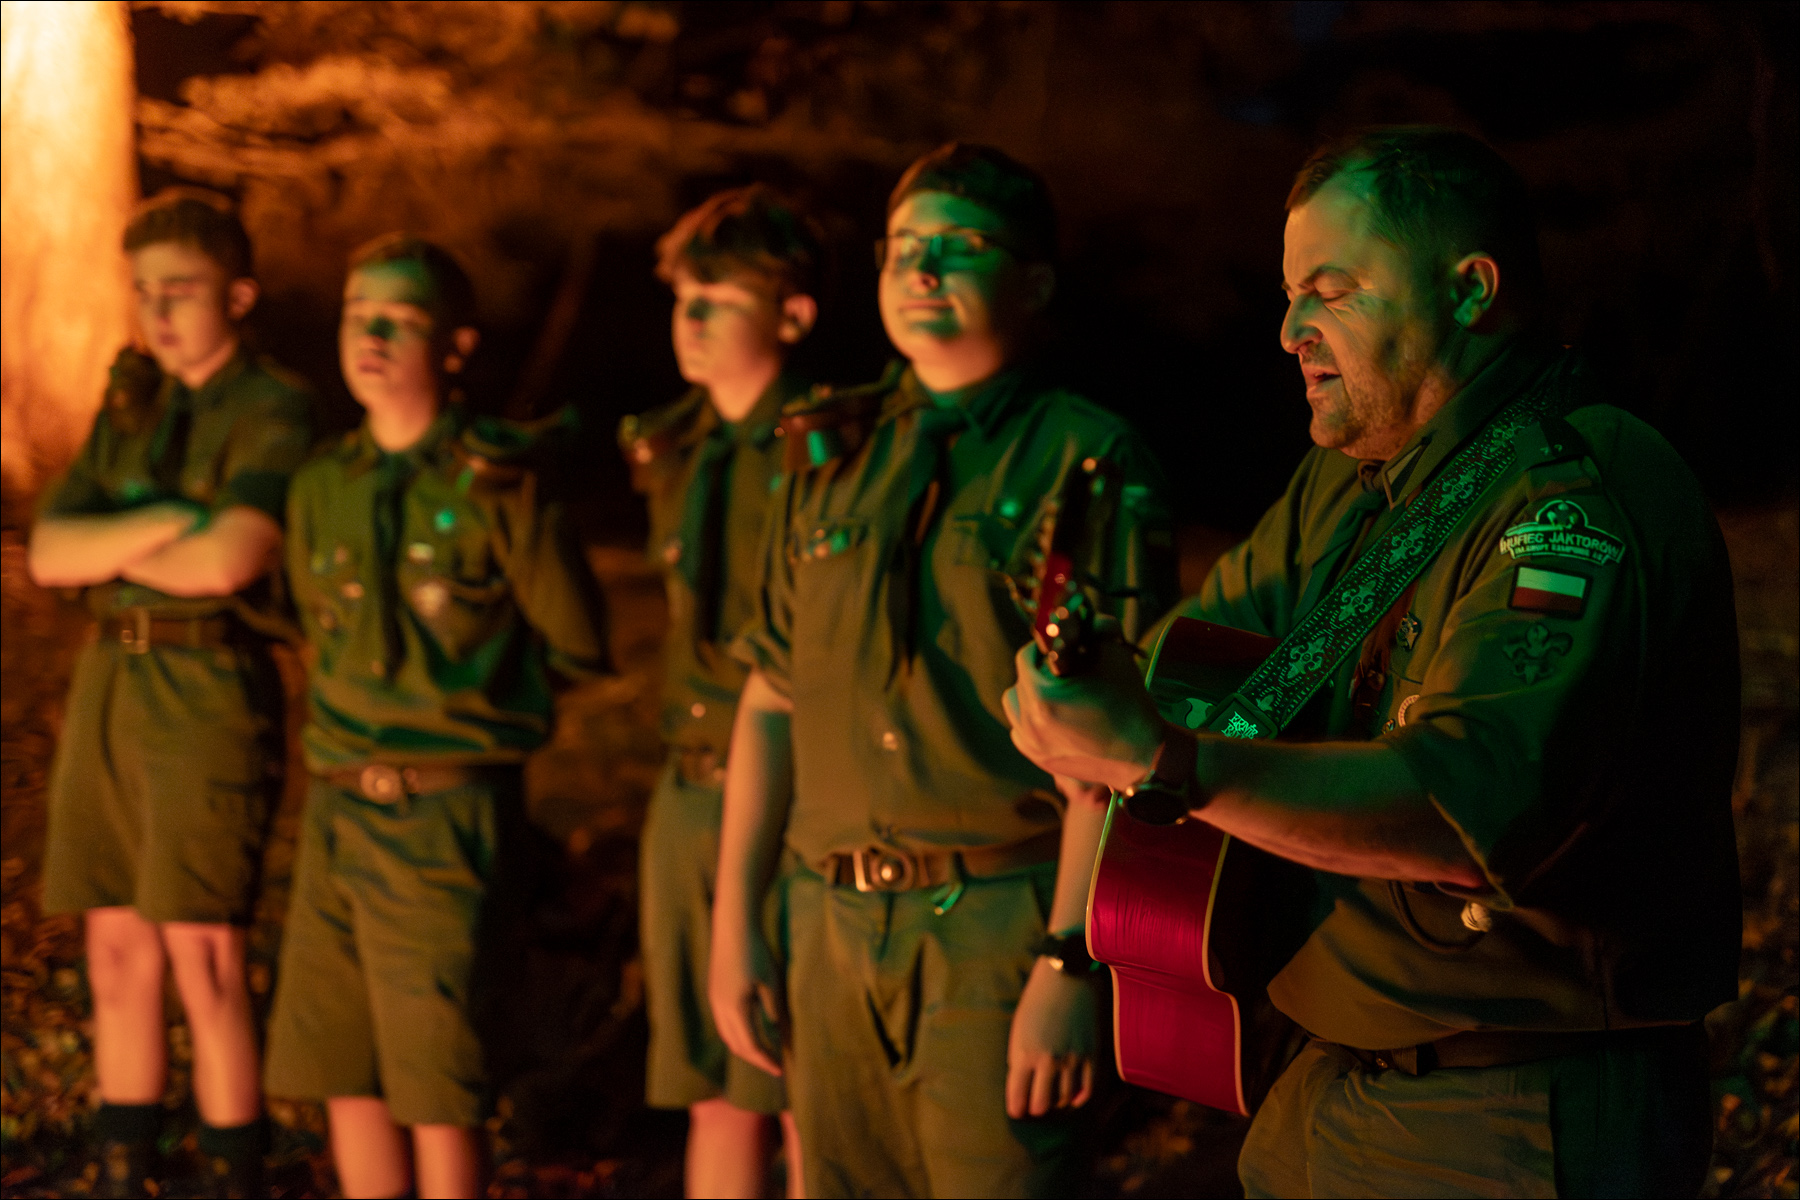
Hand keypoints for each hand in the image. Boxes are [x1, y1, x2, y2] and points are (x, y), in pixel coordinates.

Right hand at [707, 911, 785, 1076]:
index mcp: (735, 1009)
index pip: (751, 1046)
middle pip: (737, 1046)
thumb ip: (775, 1012)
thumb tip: (783, 1037)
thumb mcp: (771, 983)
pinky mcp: (714, 993)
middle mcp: (720, 1009)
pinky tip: (753, 1031)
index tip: (782, 1070)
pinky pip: (725, 1024)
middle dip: (756, 1059)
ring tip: (766, 1053)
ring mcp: (714, 1001)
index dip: (767, 1060)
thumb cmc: (756, 952)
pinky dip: (739, 1034)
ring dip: (746, 1048)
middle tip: (775, 1066)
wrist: (732, 927)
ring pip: (728, 1036)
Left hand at [1003, 637, 1166, 793]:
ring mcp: (1030, 744)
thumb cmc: (1129, 702)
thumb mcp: (1114, 654)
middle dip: (1040, 670)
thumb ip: (1097, 626)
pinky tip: (1058, 715)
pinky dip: (1032, 718)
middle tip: (1065, 670)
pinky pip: (1020, 728)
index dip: (1043, 647)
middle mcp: (1029, 723)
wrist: (1143, 754)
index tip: (1059, 647)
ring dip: (1030, 693)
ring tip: (1058, 692)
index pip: (1026, 657)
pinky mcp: (1037, 757)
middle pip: (1020, 680)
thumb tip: (1084, 613)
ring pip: (1014, 703)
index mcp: (1043, 696)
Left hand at [1005, 957, 1097, 1117]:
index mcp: (1024, 1054)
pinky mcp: (1091, 1055)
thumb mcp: (1018, 1030)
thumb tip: (1022, 1085)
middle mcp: (1048, 1061)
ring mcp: (1072, 1060)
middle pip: (1041, 1106)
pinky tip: (1072, 1098)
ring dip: (1057, 1104)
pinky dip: (1078, 1099)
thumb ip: (1019, 1059)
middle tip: (1035, 1106)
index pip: (1018, 1098)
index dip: (1016, 1109)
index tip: (1017, 1111)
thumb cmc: (1036, 1001)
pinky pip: (1087, 1090)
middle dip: (1035, 1109)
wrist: (1068, 978)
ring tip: (1052, 1100)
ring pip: (1064, 1100)